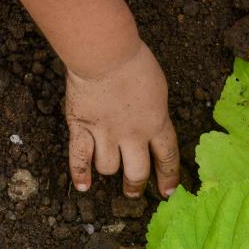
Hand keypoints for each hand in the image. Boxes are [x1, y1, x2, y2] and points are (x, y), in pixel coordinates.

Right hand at [65, 40, 179, 197]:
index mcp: (156, 125)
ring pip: (109, 167)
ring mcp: (106, 133)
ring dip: (109, 171)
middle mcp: (133, 135)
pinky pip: (80, 157)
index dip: (169, 178)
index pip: (167, 159)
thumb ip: (156, 113)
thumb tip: (153, 125)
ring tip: (109, 171)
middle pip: (138, 172)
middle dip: (136, 185)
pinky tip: (83, 186)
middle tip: (133, 192)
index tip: (169, 193)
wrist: (105, 55)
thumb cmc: (135, 64)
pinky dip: (79, 173)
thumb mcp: (159, 90)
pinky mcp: (82, 127)